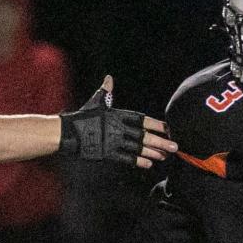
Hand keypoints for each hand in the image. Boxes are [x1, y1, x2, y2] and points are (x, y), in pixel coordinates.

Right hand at [59, 76, 177, 167]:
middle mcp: (118, 128)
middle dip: (161, 141)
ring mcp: (113, 141)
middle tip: (176, 146)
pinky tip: (149, 164)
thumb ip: (106, 92)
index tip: (169, 128)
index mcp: (118, 115)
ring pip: (138, 148)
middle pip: (144, 136)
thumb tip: (109, 78)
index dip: (156, 124)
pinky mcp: (107, 153)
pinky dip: (138, 161)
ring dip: (153, 153)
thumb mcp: (96, 102)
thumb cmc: (82, 117)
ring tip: (165, 156)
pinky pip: (126, 158)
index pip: (142, 120)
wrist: (67, 131)